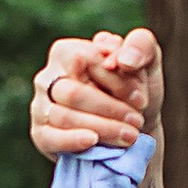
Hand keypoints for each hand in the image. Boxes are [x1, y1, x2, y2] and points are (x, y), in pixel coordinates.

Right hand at [32, 29, 158, 159]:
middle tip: (136, 120)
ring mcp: (40, 107)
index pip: (84, 59)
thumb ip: (140, 46)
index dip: (114, 79)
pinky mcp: (41, 135)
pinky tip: (93, 141)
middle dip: (109, 108)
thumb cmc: (135, 89)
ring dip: (102, 128)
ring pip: (64, 117)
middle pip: (72, 92)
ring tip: (129, 136)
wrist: (132, 127)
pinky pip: (51, 139)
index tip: (140, 97)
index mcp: (66, 52)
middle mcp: (47, 78)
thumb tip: (121, 59)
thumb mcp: (147, 60)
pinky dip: (73, 141)